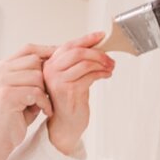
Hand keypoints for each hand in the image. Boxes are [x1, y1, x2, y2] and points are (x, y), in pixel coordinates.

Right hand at [0, 43, 55, 151]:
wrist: (0, 138)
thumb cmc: (16, 114)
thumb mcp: (25, 90)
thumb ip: (35, 74)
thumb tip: (59, 57)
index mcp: (3, 66)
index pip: (28, 49)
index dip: (47, 51)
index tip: (63, 57)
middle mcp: (0, 71)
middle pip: (34, 61)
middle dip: (45, 77)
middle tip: (46, 94)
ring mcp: (2, 82)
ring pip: (37, 76)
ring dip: (44, 92)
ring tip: (42, 104)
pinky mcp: (7, 94)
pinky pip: (36, 92)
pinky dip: (44, 103)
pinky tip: (44, 111)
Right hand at [43, 31, 114, 154]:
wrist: (65, 124)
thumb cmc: (68, 100)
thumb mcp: (69, 77)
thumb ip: (77, 62)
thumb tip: (96, 44)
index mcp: (49, 64)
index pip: (68, 45)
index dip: (86, 39)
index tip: (101, 35)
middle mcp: (50, 71)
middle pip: (77, 52)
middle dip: (97, 53)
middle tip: (109, 58)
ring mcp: (58, 81)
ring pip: (85, 63)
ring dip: (102, 64)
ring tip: (110, 68)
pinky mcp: (69, 91)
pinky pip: (90, 76)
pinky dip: (102, 73)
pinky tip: (106, 75)